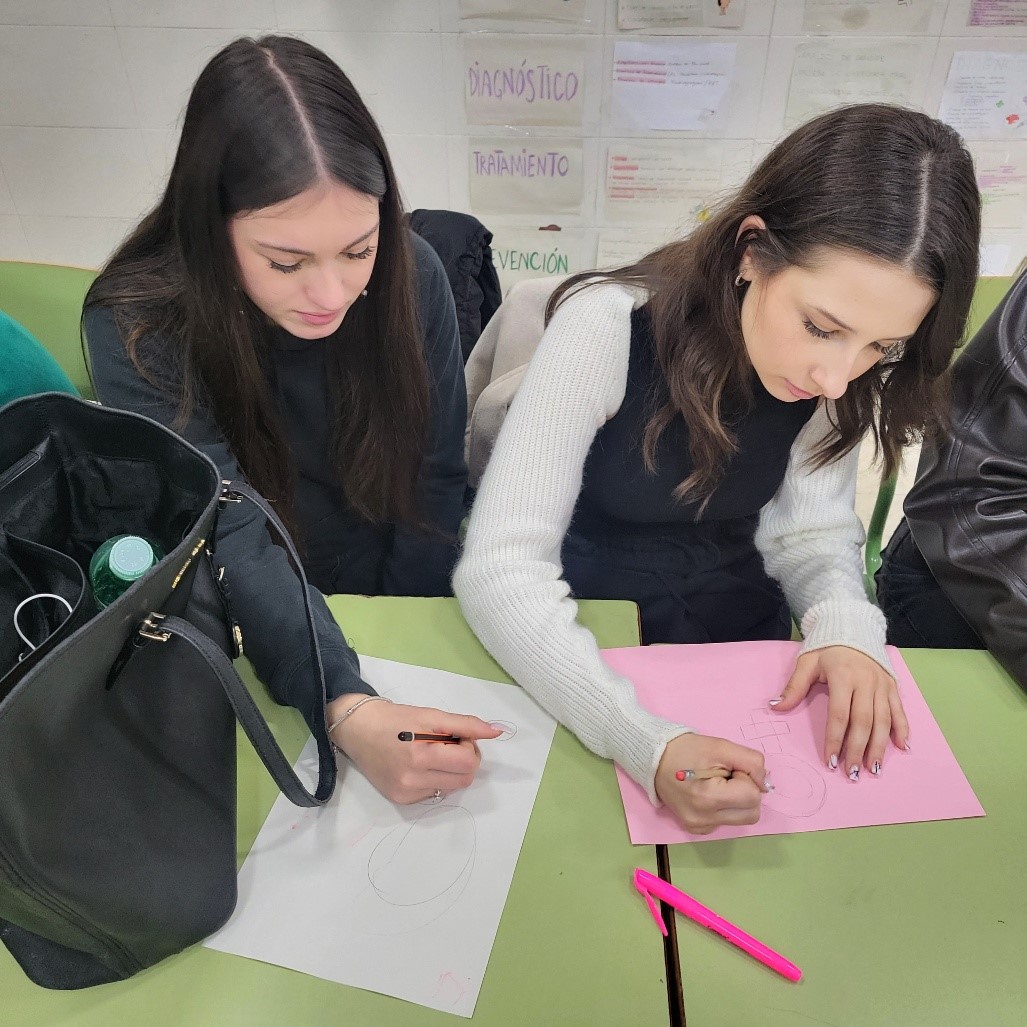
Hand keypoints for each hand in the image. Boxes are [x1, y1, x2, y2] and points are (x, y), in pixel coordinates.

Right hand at [328, 693, 502, 803]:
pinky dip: (435, 778)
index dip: (468, 746)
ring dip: (450, 770)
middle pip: (464, 779)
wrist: (358, 730)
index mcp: (420, 756)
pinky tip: (420, 765)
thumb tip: (497, 732)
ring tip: (433, 753)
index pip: (468, 763)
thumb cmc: (395, 719)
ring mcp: (406, 793)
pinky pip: (434, 792)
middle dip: (464, 760)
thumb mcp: (431, 716)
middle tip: (447, 744)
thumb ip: (466, 725)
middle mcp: (412, 780)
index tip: (456, 735)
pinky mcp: (401, 800)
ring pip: (451, 787)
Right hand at [654, 733, 769, 834]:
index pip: (753, 796)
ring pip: (743, 819)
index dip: (746, 778)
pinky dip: (725, 807)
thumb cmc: (687, 750)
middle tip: (726, 775)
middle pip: (752, 812)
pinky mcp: (697, 829)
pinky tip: (708, 793)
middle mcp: (704, 819)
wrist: (653, 759)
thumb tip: (764, 784)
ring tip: (717, 784)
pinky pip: (727, 821)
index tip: (728, 768)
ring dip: (737, 800)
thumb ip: (752, 762)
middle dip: (745, 791)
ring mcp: (700, 827)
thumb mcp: (721, 746)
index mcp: (708, 798)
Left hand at [770, 646, 908, 779]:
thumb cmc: (826, 647)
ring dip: (880, 747)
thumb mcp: (807, 662)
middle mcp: (866, 683)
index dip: (835, 740)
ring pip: (884, 721)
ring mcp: (882, 685)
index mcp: (843, 677)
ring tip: (873, 769)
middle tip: (853, 773)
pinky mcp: (893, 686)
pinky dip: (903, 729)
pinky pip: (899, 710)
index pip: (840, 715)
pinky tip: (902, 747)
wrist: (852, 627)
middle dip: (858, 750)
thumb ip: (793, 686)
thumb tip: (775, 707)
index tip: (830, 761)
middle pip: (864, 722)